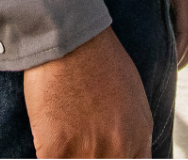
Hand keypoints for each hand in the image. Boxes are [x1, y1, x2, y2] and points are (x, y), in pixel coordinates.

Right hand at [23, 27, 152, 157]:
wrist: (71, 40)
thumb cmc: (99, 58)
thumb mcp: (132, 98)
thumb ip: (130, 132)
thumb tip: (121, 148)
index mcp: (138, 137)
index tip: (104, 153)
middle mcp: (117, 149)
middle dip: (90, 156)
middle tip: (81, 139)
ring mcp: (88, 152)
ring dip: (69, 155)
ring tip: (65, 135)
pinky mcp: (57, 150)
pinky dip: (48, 154)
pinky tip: (48, 139)